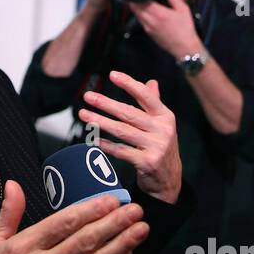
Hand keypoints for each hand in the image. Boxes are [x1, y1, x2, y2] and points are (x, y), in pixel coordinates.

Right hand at [0, 180, 148, 253]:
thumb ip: (8, 213)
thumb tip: (14, 185)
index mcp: (23, 248)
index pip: (63, 224)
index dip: (90, 210)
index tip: (111, 200)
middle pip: (84, 242)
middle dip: (114, 224)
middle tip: (134, 211)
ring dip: (121, 246)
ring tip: (140, 230)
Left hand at [78, 70, 181, 203]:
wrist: (169, 179)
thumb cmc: (160, 146)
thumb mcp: (162, 124)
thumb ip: (154, 103)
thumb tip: (151, 82)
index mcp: (165, 116)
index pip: (146, 96)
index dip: (129, 84)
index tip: (112, 74)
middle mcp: (162, 130)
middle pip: (129, 113)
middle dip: (106, 103)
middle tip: (87, 96)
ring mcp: (156, 147)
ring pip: (122, 131)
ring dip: (100, 122)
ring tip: (84, 115)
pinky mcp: (147, 162)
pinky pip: (121, 151)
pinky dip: (106, 145)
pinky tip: (93, 139)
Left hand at [127, 0, 199, 56]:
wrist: (185, 47)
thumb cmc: (185, 29)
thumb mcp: (182, 9)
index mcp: (159, 14)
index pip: (141, 1)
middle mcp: (150, 21)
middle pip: (134, 7)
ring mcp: (148, 28)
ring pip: (136, 14)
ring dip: (136, 7)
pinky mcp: (148, 33)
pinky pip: (140, 21)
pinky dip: (140, 14)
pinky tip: (147, 11)